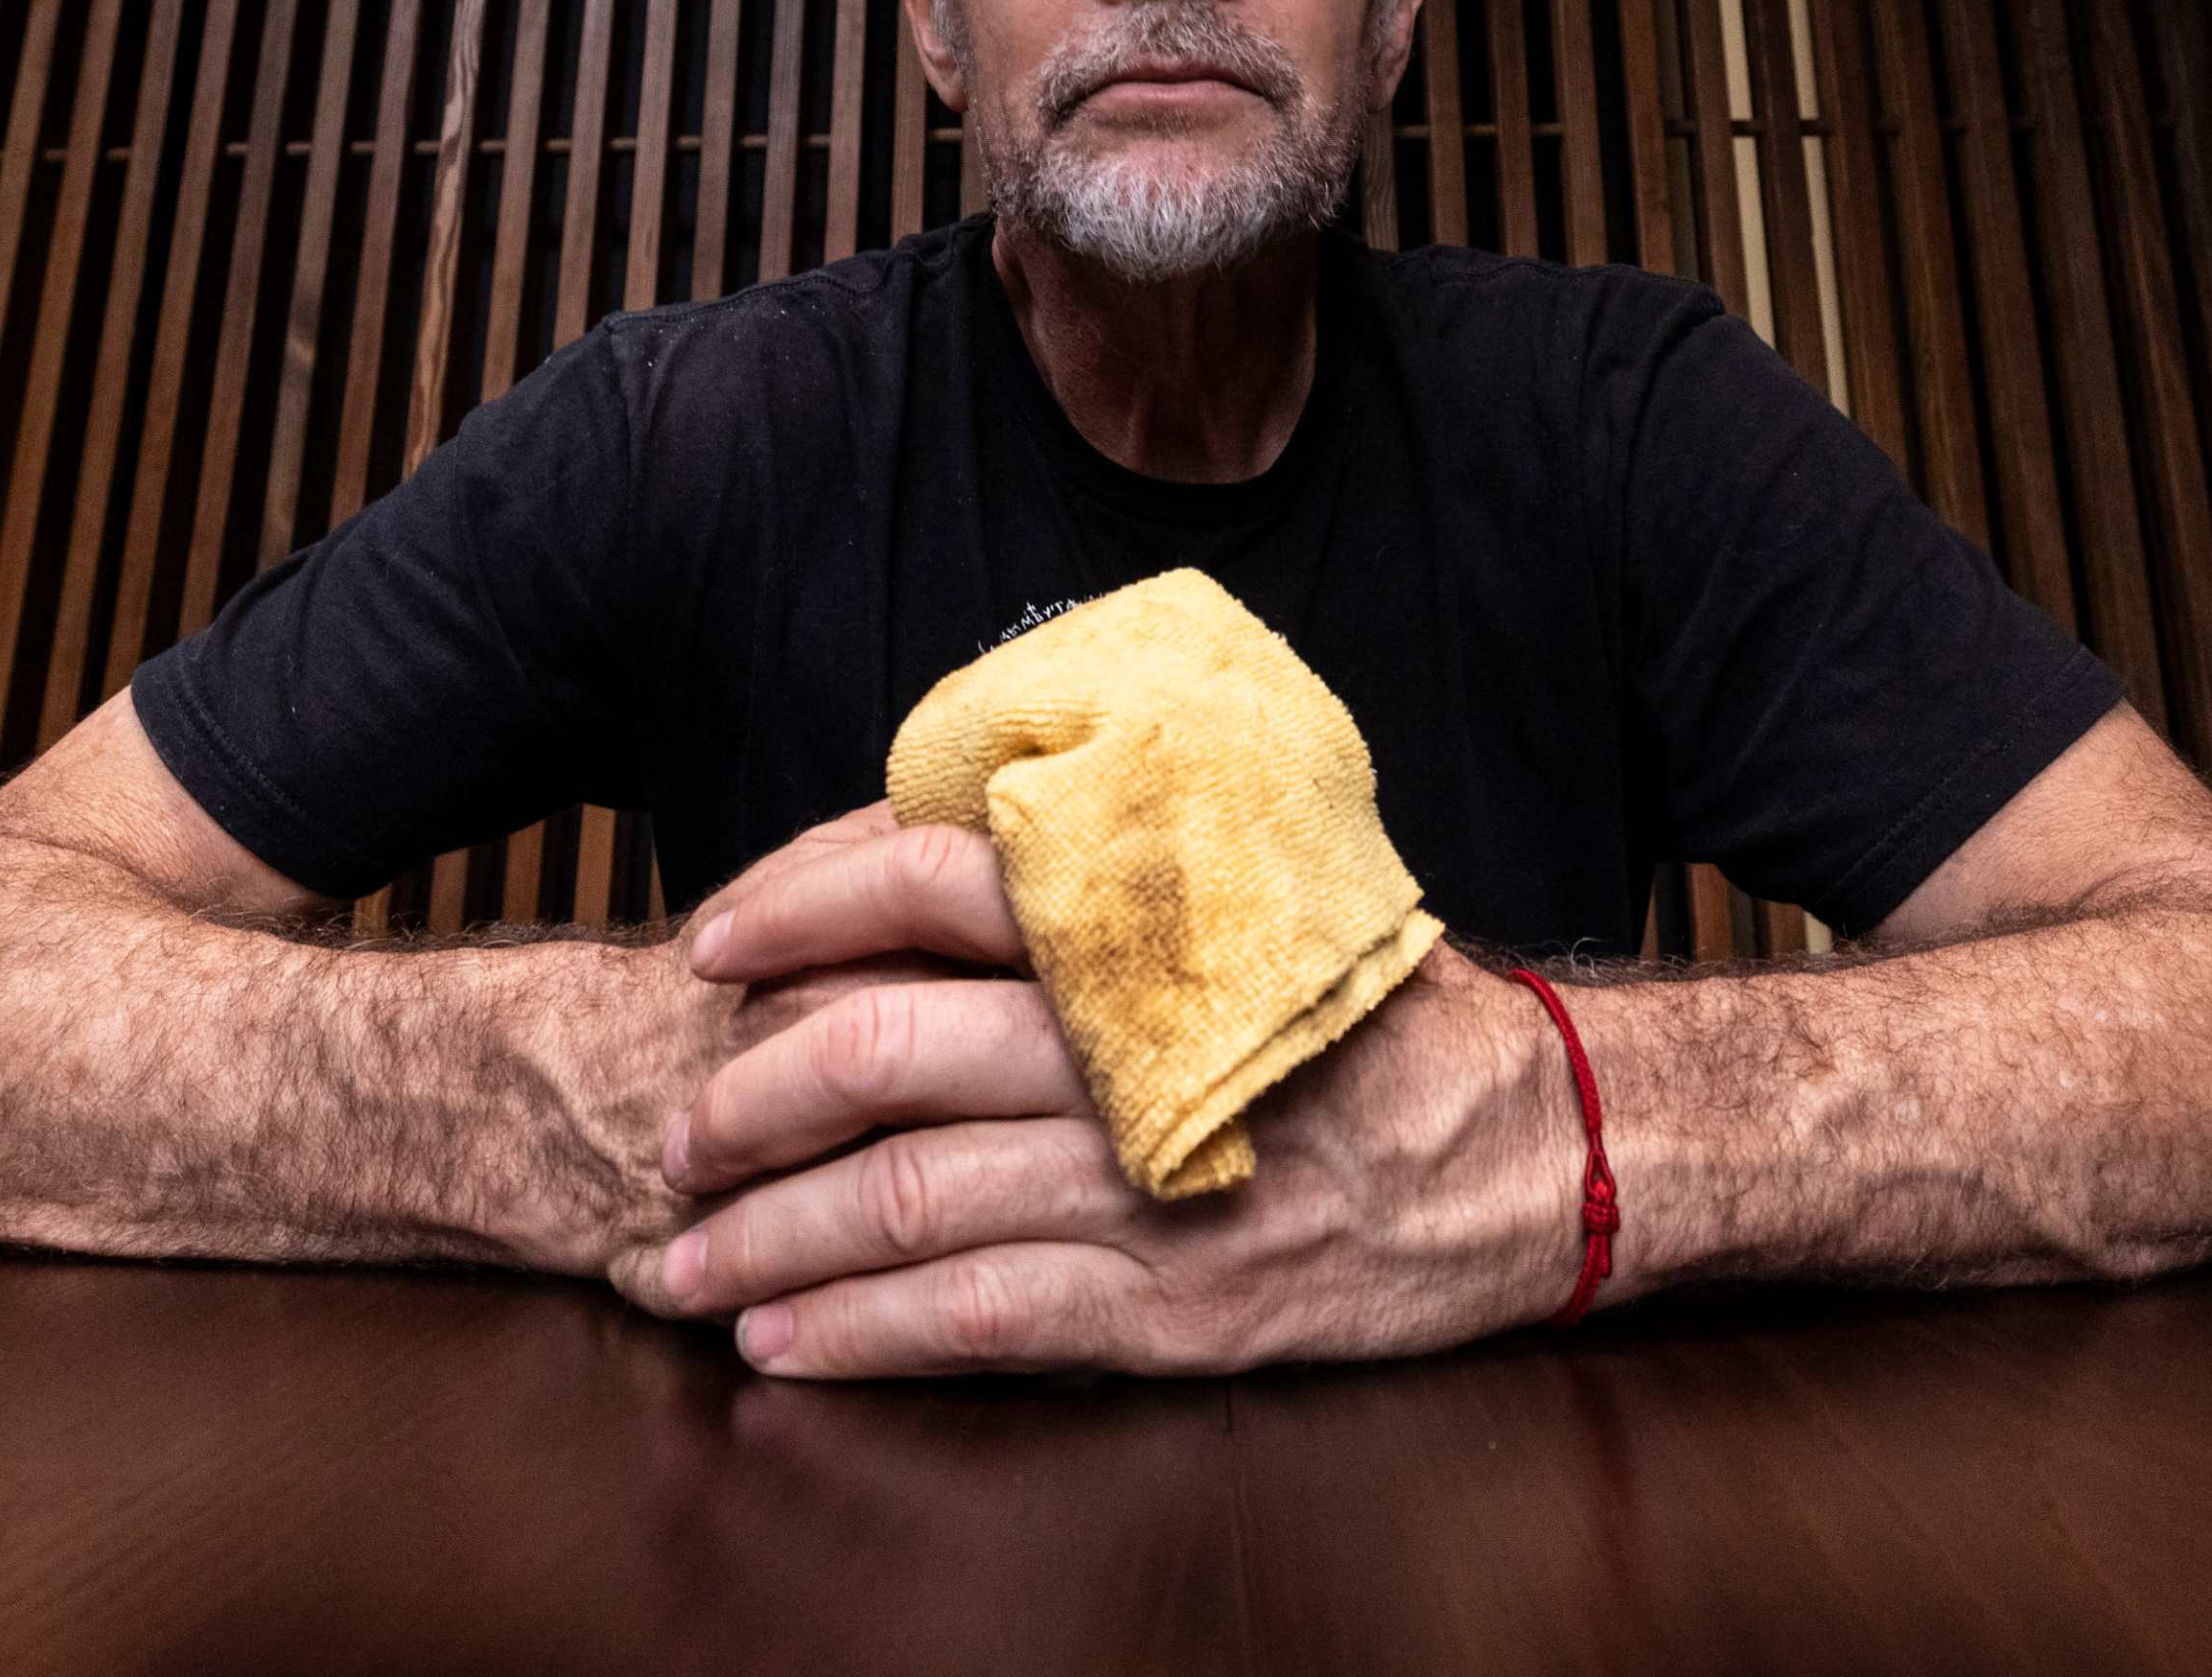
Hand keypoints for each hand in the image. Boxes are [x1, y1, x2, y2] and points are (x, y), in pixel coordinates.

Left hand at [615, 809, 1593, 1377]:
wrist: (1536, 1152)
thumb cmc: (1375, 1018)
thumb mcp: (1256, 897)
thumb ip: (1105, 888)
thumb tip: (921, 866)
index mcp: (1148, 922)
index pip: (928, 883)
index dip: (796, 906)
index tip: (711, 947)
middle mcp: (1134, 1047)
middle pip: (881, 1053)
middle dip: (746, 1103)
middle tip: (675, 1138)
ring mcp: (1152, 1185)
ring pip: (906, 1200)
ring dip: (769, 1238)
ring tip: (684, 1265)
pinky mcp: (1177, 1309)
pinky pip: (981, 1321)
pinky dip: (862, 1334)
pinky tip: (784, 1343)